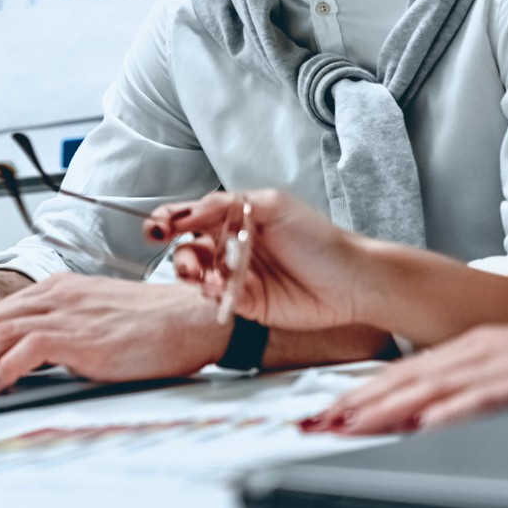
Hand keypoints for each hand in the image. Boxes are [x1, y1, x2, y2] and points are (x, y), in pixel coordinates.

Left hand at [0, 275, 230, 395]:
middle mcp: (58, 296)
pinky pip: (29, 349)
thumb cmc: (152, 327)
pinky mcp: (83, 338)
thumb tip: (8, 351)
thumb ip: (52, 331)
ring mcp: (69, 314)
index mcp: (59, 290)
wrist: (193, 319)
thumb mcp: (91, 323)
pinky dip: (4, 367)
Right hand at [156, 190, 373, 331]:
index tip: (156, 227)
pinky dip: (212, 294)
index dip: (169, 219)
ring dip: (191, 273)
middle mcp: (233, 246)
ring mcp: (237, 276)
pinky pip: (216, 298)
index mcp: (237, 216)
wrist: (351, 281)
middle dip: (178, 251)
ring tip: (200, 275)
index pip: (193, 215)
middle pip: (188, 247)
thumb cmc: (318, 238)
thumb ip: (225, 204)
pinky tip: (219, 289)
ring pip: (197, 275)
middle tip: (185, 259)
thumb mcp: (272, 206)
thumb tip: (187, 210)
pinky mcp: (245, 303)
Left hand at [302, 311, 507, 434]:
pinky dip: (457, 411)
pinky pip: (492, 397)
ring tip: (351, 425)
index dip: (363, 394)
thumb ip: (483, 391)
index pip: (408, 372)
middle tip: (316, 424)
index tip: (325, 413)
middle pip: (410, 378)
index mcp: (480, 347)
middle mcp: (487, 350)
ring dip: (391, 408)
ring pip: (438, 386)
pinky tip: (428, 425)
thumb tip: (439, 418)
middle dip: (360, 403)